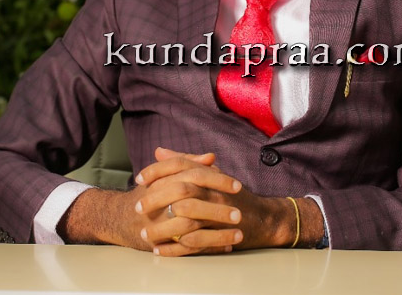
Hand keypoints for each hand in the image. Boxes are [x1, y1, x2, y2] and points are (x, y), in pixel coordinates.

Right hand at [59, 147, 241, 253]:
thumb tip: (211, 157)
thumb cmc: (147, 193)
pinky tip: (226, 246)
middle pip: (191, 202)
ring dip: (216, 232)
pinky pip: (185, 248)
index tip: (237, 186)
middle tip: (240, 212)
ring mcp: (157, 224)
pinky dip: (207, 248)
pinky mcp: (158, 243)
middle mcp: (157, 201)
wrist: (118, 218)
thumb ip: (187, 163)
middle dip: (218, 208)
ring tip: (238, 232)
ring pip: (189, 228)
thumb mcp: (163, 175)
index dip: (216, 180)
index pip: (192, 176)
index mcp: (162, 181)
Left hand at [141, 147, 325, 254]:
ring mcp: (219, 214)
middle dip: (155, 200)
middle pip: (180, 192)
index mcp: (210, 174)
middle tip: (138, 207)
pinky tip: (161, 250)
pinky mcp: (221, 235)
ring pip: (185, 220)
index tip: (140, 179)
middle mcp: (215, 191)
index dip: (157, 171)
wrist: (264, 218)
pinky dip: (175, 249)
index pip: (179, 167)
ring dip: (162, 228)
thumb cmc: (233, 194)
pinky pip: (194, 243)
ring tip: (145, 233)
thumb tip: (159, 151)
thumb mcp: (211, 173)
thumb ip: (185, 161)